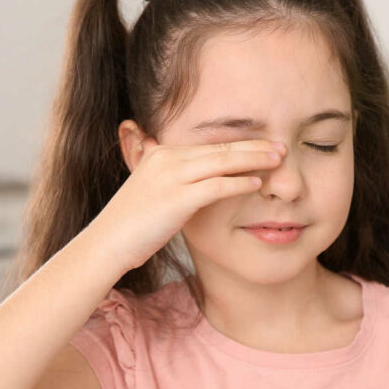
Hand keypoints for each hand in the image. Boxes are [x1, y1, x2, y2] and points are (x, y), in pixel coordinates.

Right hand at [92, 136, 283, 273]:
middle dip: (254, 147)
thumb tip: (163, 160)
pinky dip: (239, 183)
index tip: (262, 145)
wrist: (107, 244)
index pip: (208, 144)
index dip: (239, 144)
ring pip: (222, 161)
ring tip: (278, 161)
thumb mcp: (145, 190)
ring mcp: (172, 177)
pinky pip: (217, 186)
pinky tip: (257, 184)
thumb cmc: (128, 225)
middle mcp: (167, 159)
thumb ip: (158, 173)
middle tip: (281, 147)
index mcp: (161, 154)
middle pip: (220, 148)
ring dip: (254, 160)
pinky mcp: (178, 198)